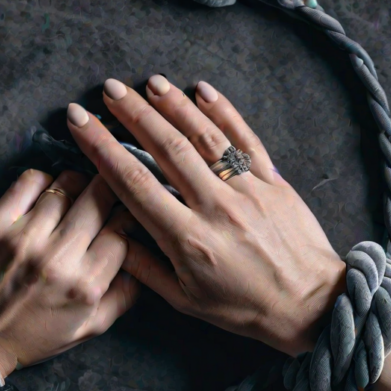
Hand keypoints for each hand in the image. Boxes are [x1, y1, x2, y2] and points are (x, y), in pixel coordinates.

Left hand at [0, 168, 139, 377]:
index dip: (127, 219)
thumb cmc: (28, 337)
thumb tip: (144, 264)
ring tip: (72, 198)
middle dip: (109, 192)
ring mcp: (24, 238)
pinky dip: (43, 181)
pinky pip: (30, 180)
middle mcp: (57, 259)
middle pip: (100, 198)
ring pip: (67, 185)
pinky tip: (44, 195)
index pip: (122, 232)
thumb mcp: (85, 331)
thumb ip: (121, 298)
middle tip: (105, 195)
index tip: (123, 217)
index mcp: (84, 287)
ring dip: (76, 186)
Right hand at [66, 76, 345, 356]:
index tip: (82, 124)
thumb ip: (145, 268)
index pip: (135, 184)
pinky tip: (202, 90)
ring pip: (206, 137)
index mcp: (187, 239)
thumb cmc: (243, 308)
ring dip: (174, 105)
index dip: (103, 149)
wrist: (309, 304)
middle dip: (134, 114)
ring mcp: (248, 190)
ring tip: (148, 82)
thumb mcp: (185, 301)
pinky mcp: (273, 182)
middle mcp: (216, 207)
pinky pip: (246, 139)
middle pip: (168, 149)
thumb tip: (112, 235)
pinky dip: (225, 111)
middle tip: (109, 91)